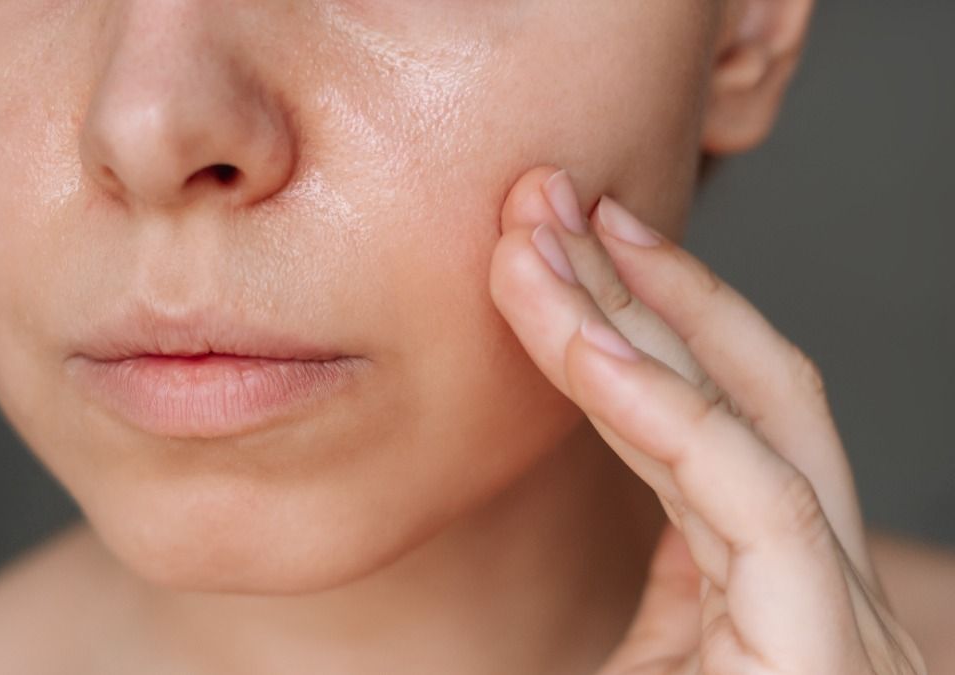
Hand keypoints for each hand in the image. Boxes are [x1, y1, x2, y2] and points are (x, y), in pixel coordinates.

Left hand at [489, 166, 927, 673]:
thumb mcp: (663, 661)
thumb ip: (671, 586)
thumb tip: (658, 518)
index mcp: (793, 578)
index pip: (730, 415)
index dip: (652, 319)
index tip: (572, 246)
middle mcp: (828, 579)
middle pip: (746, 389)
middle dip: (640, 285)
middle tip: (548, 201)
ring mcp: (845, 612)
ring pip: (747, 417)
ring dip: (630, 318)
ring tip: (538, 245)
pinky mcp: (830, 647)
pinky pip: (756, 499)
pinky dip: (665, 413)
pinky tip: (588, 347)